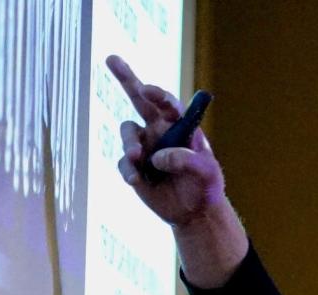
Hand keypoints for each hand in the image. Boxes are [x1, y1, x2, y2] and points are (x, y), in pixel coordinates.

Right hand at [106, 55, 224, 227]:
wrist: (194, 212)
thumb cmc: (205, 187)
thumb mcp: (207, 174)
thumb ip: (187, 161)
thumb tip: (158, 157)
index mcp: (180, 126)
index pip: (168, 104)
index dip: (157, 95)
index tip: (147, 90)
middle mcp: (159, 131)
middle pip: (140, 100)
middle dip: (126, 78)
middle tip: (111, 58)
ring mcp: (144, 147)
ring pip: (127, 132)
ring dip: (129, 143)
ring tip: (136, 156)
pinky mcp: (133, 166)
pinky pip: (123, 162)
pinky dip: (128, 170)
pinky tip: (136, 181)